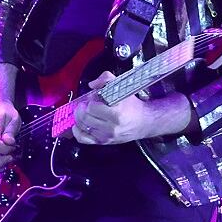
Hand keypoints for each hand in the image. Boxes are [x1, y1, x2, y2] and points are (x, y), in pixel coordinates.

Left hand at [71, 72, 189, 144]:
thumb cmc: (132, 105)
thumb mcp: (122, 88)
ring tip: (84, 112)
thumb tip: (91, 84)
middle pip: (85, 117)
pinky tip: (78, 125)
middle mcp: (111, 127)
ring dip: (79, 117)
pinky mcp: (103, 142)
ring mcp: (107, 137)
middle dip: (82, 108)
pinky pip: (83, 139)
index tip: (94, 98)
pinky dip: (77, 131)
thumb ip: (106, 79)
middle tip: (85, 104)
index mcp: (117, 114)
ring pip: (82, 127)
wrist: (144, 123)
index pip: (92, 107)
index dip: (91, 100)